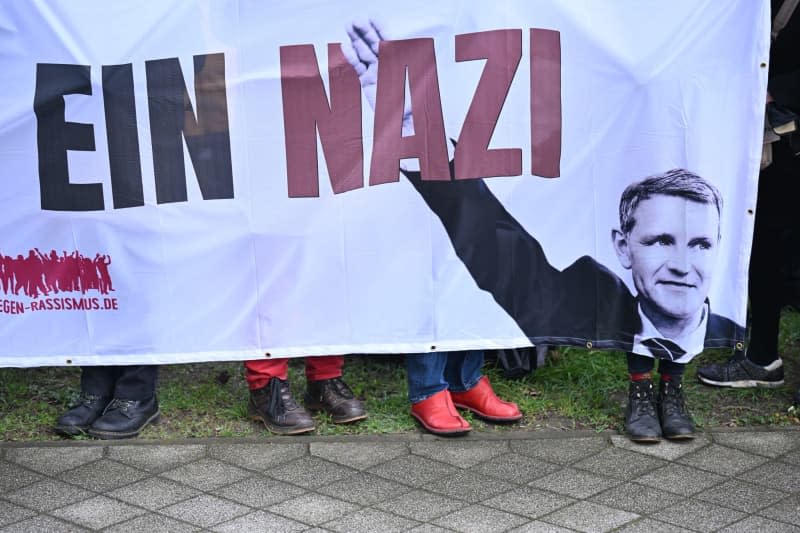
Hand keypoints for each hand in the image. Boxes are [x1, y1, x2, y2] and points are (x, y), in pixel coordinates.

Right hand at [344, 19, 413, 134]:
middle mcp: (387, 64)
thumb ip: (408, 62)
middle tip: (355, 20)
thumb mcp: (414, 78)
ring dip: (356, 39)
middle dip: (364, 31)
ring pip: (364, 52)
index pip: (389, 39)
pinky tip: (346, 46)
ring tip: (348, 27)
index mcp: (400, 60)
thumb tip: (412, 51)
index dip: (380, 28)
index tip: (371, 17)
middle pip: (374, 43)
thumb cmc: (412, 101)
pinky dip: (352, 57)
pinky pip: (358, 67)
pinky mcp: (367, 82)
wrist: (403, 122)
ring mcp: (376, 72)